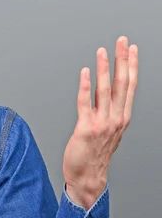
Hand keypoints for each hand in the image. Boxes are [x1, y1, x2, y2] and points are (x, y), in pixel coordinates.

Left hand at [63, 36, 138, 209]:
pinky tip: (85, 72)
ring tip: (102, 51)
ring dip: (104, 69)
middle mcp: (116, 118)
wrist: (87, 177)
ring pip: (105, 90)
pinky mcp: (86, 128)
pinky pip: (85, 103)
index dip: (132, 65)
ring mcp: (102, 123)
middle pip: (121, 83)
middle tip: (121, 41)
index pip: (129, 86)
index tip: (132, 48)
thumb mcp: (110, 131)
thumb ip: (111, 112)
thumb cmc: (95, 154)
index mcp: (122, 117)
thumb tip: (109, 95)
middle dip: (122, 60)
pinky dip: (86, 86)